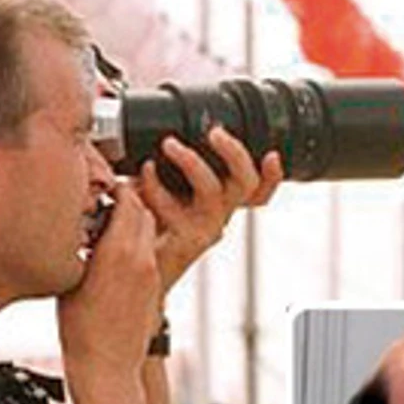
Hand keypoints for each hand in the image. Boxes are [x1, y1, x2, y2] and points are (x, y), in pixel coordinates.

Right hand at [58, 180, 159, 376]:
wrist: (106, 367)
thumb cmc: (80, 330)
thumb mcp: (70, 278)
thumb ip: (82, 245)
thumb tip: (83, 223)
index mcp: (119, 251)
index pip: (128, 199)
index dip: (114, 189)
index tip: (99, 188)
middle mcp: (142, 258)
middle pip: (142, 211)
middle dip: (126, 202)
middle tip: (103, 203)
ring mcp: (151, 273)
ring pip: (147, 231)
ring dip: (131, 223)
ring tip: (106, 229)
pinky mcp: (153, 287)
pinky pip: (147, 253)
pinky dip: (134, 246)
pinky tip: (112, 257)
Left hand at [137, 126, 281, 292]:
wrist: (131, 271)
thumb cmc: (146, 227)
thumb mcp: (163, 195)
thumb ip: (173, 174)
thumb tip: (171, 139)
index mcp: (220, 205)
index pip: (258, 192)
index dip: (272, 176)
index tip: (271, 154)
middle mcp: (218, 217)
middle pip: (247, 183)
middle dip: (235, 152)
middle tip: (215, 132)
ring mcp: (205, 230)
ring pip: (214, 190)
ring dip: (191, 161)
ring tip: (169, 144)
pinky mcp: (184, 242)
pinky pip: (174, 208)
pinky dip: (156, 186)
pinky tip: (144, 172)